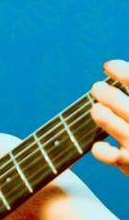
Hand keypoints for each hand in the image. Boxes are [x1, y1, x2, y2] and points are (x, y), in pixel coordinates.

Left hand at [90, 59, 128, 175]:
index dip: (122, 72)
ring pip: (110, 123)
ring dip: (101, 114)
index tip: (109, 66)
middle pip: (123, 103)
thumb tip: (117, 71)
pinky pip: (108, 154)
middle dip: (107, 93)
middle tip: (96, 88)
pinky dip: (100, 149)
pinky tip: (97, 145)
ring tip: (96, 109)